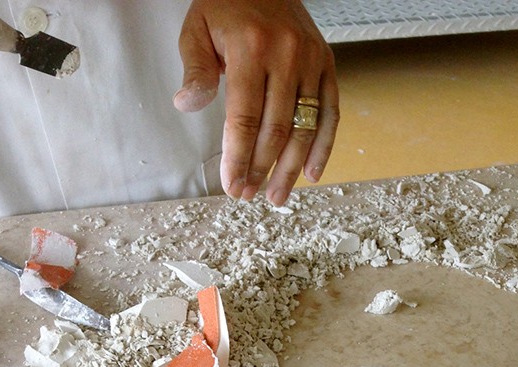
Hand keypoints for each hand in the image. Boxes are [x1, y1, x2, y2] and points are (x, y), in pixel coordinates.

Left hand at [174, 0, 338, 206]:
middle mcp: (287, 56)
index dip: (239, 156)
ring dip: (290, 169)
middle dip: (261, 168)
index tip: (232, 184)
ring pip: (304, 128)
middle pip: (276, 129)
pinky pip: (330, 114)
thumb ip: (195, 68)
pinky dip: (323, 147)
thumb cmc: (227, 4)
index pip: (245, 117)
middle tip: (247, 193)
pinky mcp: (327, 66)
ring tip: (277, 196)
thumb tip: (187, 105)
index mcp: (251, 48)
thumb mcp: (198, 27)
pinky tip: (311, 173)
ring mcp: (311, 62)